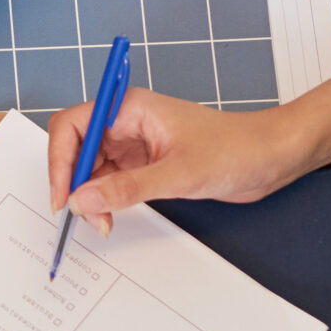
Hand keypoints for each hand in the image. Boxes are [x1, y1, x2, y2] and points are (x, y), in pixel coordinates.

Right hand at [46, 91, 320, 233]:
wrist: (271, 157)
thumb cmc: (234, 148)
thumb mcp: (178, 174)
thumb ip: (127, 188)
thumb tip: (82, 200)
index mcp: (128, 107)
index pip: (72, 125)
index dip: (59, 161)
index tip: (63, 196)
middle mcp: (125, 122)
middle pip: (75, 149)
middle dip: (73, 183)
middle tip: (84, 216)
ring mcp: (134, 143)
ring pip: (90, 169)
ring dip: (89, 196)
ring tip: (103, 223)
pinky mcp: (144, 164)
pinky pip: (110, 181)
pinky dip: (105, 200)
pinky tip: (110, 217)